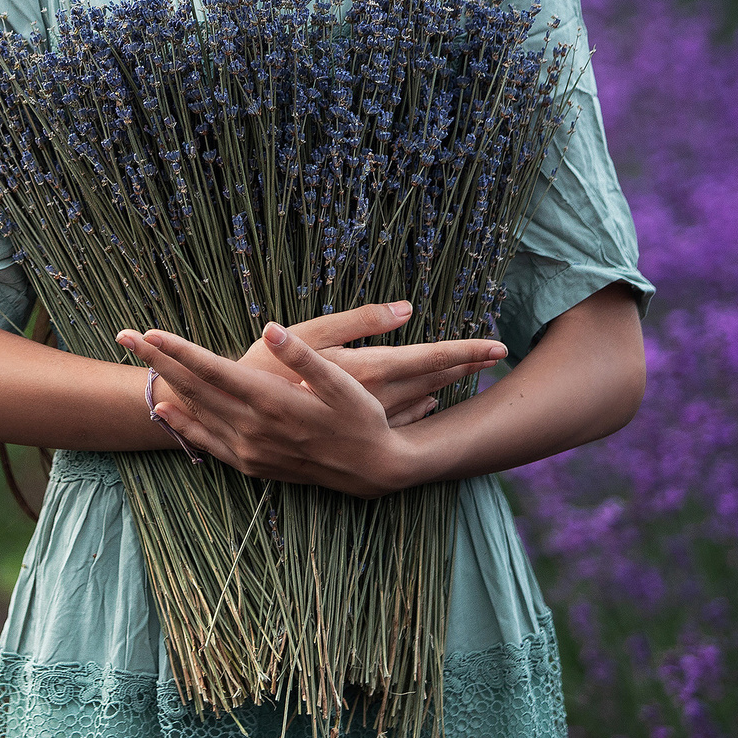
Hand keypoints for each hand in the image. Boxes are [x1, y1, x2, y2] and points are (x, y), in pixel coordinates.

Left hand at [118, 312, 497, 495]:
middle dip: (158, 359)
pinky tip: (166, 413)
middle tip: (124, 336)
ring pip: (195, 412)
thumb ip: (305, 357)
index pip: (212, 370)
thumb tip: (272, 328)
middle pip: (194, 387)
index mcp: (271, 401)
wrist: (372, 469)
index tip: (148, 331)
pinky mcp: (252, 464)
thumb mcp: (343, 383)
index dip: (178, 350)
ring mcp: (249, 449)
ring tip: (139, 361)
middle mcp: (252, 427)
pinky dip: (184, 426)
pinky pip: (208, 443)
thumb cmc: (361, 417)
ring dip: (165, 385)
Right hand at [248, 301, 504, 427]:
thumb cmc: (268, 368)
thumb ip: (360, 321)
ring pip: (420, 400)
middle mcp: (375, 399)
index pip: (430, 359)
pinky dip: (419, 408)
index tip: (498, 346)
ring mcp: (367, 418)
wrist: (239, 416)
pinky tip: (429, 403)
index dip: (466, 352)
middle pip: (432, 380)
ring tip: (472, 373)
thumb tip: (407, 309)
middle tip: (498, 355)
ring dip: (445, 386)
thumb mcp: (311, 333)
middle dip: (465, 367)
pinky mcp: (353, 428)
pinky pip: (399, 419)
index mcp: (368, 370)